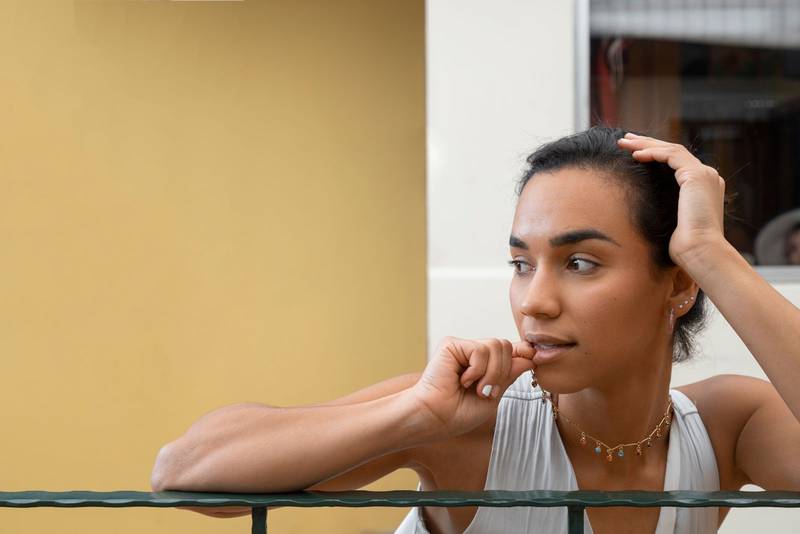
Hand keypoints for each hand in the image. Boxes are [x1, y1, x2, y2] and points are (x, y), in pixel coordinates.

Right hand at [408, 336, 535, 438]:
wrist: (436, 419)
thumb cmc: (458, 413)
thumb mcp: (493, 395)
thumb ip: (508, 375)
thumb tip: (529, 357)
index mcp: (483, 365)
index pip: (509, 351)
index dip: (524, 352)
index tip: (535, 358)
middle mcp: (473, 353)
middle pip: (506, 346)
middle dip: (503, 371)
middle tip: (488, 391)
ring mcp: (462, 347)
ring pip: (497, 346)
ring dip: (491, 373)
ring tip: (476, 388)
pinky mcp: (451, 344)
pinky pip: (481, 350)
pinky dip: (478, 370)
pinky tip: (462, 380)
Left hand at [617, 133, 727, 266]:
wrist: (700, 251)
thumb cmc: (684, 247)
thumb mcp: (671, 224)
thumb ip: (664, 211)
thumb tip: (643, 213)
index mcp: (702, 187)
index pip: (675, 163)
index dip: (654, 155)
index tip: (633, 153)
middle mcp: (706, 177)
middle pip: (672, 152)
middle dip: (647, 144)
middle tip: (626, 140)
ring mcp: (704, 174)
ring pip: (671, 150)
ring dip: (646, 144)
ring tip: (624, 142)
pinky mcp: (696, 175)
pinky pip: (671, 155)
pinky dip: (653, 152)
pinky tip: (635, 155)